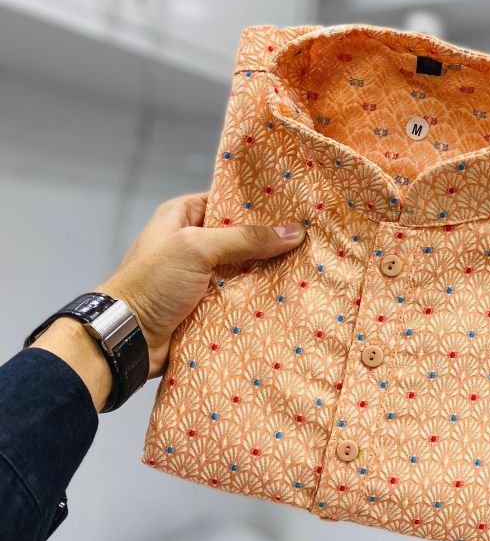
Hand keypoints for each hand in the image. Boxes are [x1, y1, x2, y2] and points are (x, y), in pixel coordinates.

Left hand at [31, 193, 306, 410]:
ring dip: (268, 274)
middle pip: (240, 238)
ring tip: (309, 268)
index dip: (258, 205)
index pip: (227, 201)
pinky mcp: (206, 308)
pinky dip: (258, 301)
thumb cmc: (152, 283)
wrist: (127, 339)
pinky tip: (290, 297)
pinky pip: (239, 299)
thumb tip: (294, 232)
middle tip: (311, 240)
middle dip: (270, 242)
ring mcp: (200, 278)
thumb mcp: (196, 248)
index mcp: (181, 217)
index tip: (295, 207)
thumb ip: (245, 238)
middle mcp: (191, 244)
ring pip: (244, 271)